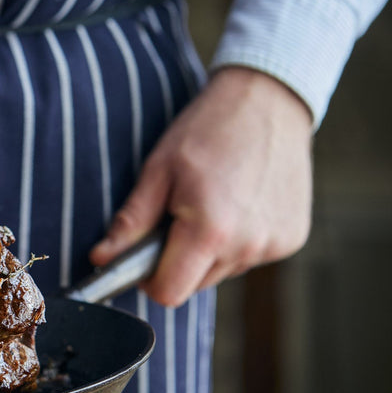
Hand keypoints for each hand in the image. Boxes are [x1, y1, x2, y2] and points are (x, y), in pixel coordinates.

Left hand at [89, 66, 314, 306]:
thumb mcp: (158, 171)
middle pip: (195, 284)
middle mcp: (248, 246)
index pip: (169, 292)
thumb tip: (101, 258)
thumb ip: (131, 223)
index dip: (149, 280)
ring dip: (208, 250)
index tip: (143, 256)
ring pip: (222, 271)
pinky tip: (238, 203)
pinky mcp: (292, 238)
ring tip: (211, 203)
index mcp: (210, 232)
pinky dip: (237, 240)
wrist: (269, 100)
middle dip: (177, 261)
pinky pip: (250, 256)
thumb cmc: (208, 129)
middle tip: (177, 216)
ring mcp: (275, 244)